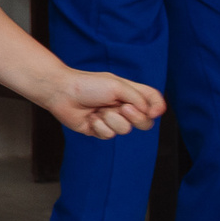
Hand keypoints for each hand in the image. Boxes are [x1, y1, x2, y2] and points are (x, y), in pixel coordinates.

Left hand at [45, 69, 164, 139]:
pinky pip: (108, 135)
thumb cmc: (88, 85)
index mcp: (130, 93)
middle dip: (135, 118)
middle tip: (122, 108)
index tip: (152, 111)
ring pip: (125, 130)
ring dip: (112, 120)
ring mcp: (111, 120)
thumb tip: (151, 113)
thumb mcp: (118, 86)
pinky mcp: (99, 130)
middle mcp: (123, 107)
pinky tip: (89, 117)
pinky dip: (99, 126)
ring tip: (98, 110)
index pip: (153, 102)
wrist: (62, 92)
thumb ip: (139, 98)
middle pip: (145, 123)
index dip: (157, 108)